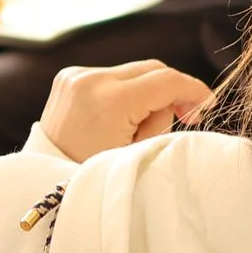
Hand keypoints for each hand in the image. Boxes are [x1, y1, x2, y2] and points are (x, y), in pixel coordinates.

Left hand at [39, 59, 215, 161]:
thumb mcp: (137, 153)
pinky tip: (123, 116)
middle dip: (173, 89)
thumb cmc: (92, 177)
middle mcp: (91, 79)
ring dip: (147, 91)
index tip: (207, 105)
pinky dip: (124, 91)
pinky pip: (111, 76)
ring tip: (144, 124)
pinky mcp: (68, 77)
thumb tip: (179, 102)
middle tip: (187, 115)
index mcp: (111, 100)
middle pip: (152, 69)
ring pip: (133, 71)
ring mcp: (76, 75)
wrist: (43, 183)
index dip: (194, 90)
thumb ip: (162, 121)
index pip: (167, 80)